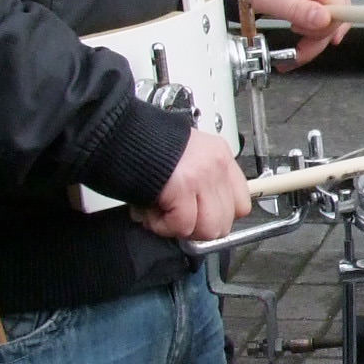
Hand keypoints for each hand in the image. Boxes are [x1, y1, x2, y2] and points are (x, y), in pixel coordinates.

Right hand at [135, 128, 250, 240]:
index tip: (200, 217)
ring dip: (181, 229)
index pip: (242, 203)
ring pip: (208, 229)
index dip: (219, 217)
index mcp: (220, 155)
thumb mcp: (186, 158)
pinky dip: (163, 227)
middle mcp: (216, 165)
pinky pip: (182, 226)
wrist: (120, 134)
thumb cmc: (146, 146)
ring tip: (162, 216)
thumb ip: (200, 182)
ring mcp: (202, 176)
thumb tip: (202, 216)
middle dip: (197, 228)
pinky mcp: (183, 187)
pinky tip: (151, 213)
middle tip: (176, 219)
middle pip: (225, 222)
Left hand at [246, 0, 349, 66]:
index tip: (309, 44)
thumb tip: (324, 20)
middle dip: (320, 36)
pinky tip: (303, 34)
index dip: (328, 28)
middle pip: (338, 11)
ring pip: (332, 12)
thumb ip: (295, 8)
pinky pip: (322, 7)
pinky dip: (314, 24)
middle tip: (299, 53)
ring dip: (318, 34)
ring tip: (298, 47)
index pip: (337, 4)